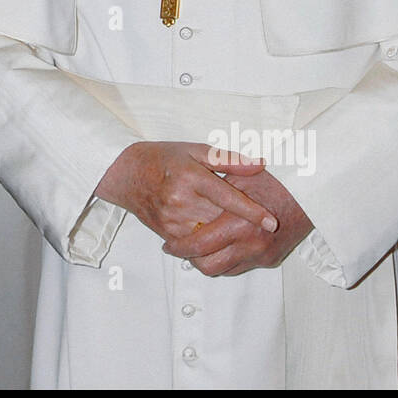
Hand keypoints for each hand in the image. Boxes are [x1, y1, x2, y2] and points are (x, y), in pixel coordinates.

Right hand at [95, 141, 277, 252]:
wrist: (125, 174)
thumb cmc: (163, 158)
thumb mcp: (194, 150)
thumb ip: (228, 159)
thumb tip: (259, 164)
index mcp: (190, 176)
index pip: (227, 197)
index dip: (251, 211)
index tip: (272, 222)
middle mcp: (180, 200)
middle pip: (221, 220)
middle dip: (244, 225)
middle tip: (265, 228)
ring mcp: (172, 220)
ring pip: (209, 238)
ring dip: (228, 238)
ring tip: (243, 234)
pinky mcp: (166, 233)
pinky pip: (195, 247)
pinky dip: (211, 245)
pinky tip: (220, 240)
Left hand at [182, 169, 312, 274]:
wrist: (313, 194)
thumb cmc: (275, 180)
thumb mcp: (240, 177)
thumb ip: (212, 191)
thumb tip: (186, 199)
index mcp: (238, 223)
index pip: (198, 245)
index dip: (178, 247)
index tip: (168, 245)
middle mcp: (251, 244)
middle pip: (207, 265)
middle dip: (189, 259)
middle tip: (177, 249)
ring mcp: (261, 255)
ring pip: (222, 270)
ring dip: (206, 261)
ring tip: (196, 247)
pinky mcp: (270, 261)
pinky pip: (239, 268)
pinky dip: (225, 261)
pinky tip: (219, 246)